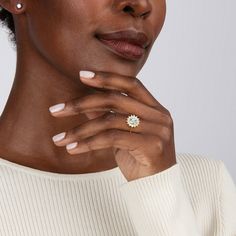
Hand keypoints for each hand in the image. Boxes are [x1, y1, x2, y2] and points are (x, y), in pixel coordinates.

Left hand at [49, 71, 176, 180]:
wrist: (157, 187)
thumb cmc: (139, 158)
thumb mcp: (122, 134)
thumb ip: (108, 116)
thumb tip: (84, 103)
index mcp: (155, 108)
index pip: (130, 84)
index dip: (107, 77)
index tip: (82, 75)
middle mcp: (159, 115)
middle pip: (115, 100)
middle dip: (82, 103)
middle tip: (56, 110)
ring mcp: (157, 130)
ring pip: (110, 120)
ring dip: (80, 130)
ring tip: (59, 139)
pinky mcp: (151, 145)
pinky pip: (112, 138)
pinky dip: (89, 143)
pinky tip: (72, 149)